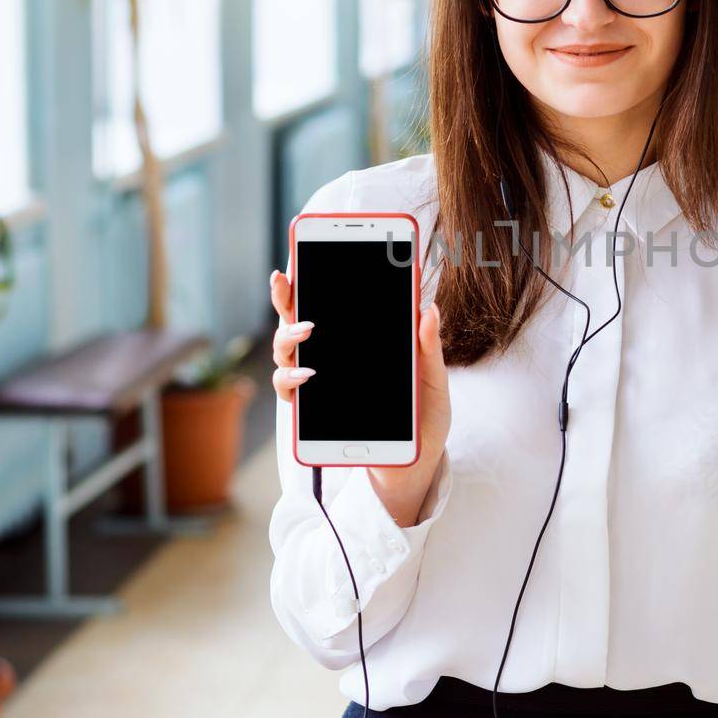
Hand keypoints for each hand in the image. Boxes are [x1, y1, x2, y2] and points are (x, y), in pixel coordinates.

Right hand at [269, 268, 450, 526]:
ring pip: (285, 351)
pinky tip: (307, 373)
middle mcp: (330, 358)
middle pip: (297, 320)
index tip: (300, 254)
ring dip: (290, 335)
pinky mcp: (315, 414)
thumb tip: (429, 307)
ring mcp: (318, 384)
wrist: (417, 463)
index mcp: (358, 342)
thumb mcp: (432, 379)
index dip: (311, 280)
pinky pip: (290, 392)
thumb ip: (428, 346)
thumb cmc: (423, 417)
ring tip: (309, 328)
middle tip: (285, 277)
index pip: (329, 303)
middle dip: (286, 296)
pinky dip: (292, 378)